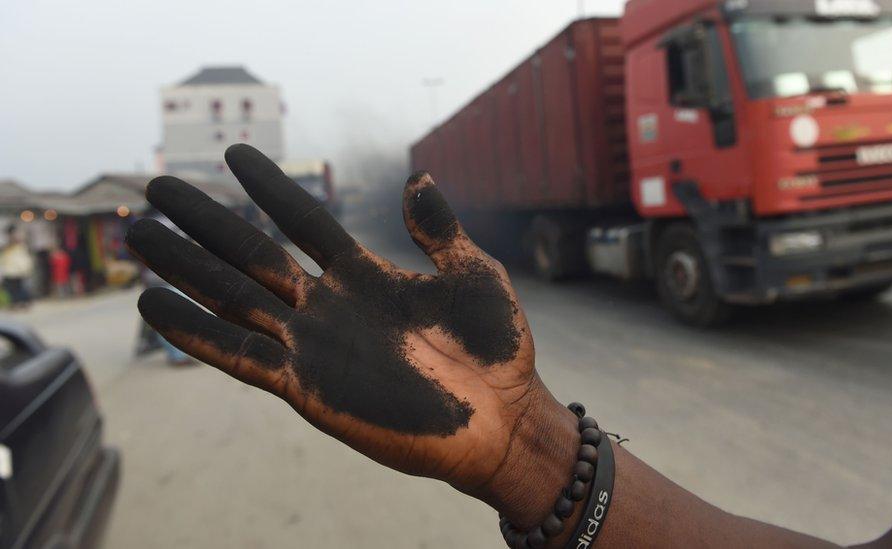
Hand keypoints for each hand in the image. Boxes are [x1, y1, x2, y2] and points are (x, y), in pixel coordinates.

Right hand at [126, 144, 575, 520]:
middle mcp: (329, 306)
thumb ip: (438, 231)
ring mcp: (314, 346)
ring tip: (141, 236)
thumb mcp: (474, 274)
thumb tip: (418, 178)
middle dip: (205, 223)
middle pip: (252, 255)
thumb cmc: (497, 348)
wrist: (503, 418)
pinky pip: (241, 357)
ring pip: (233, 299)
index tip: (237, 155)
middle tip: (159, 188)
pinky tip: (157, 308)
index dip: (272, 189)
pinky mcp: (307, 388)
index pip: (306, 222)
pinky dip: (197, 334)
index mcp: (365, 274)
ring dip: (186, 269)